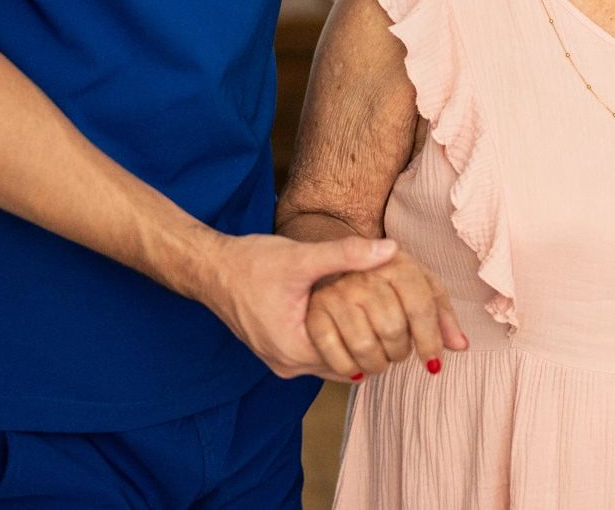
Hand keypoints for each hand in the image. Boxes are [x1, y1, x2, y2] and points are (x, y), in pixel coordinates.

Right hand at [196, 232, 397, 379]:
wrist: (212, 269)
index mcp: (296, 350)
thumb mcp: (302, 258)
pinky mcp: (279, 351)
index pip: (356, 358)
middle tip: (400, 319)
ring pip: (334, 362)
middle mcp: (288, 365)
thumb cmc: (252, 264)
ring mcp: (281, 361)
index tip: (403, 318)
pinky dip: (337, 341)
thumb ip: (347, 254)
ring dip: (356, 344)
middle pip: (347, 365)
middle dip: (374, 345)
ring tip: (381, 317)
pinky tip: (352, 318)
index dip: (382, 338)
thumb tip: (391, 249)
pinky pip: (319, 355)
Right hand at [306, 246, 469, 378]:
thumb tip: (461, 345)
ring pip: (365, 346)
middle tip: (398, 352)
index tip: (433, 363)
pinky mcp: (312, 313)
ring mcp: (335, 293)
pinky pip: (335, 355)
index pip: (421, 303)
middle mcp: (363, 274)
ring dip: (378, 365)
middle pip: (393, 328)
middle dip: (401, 352)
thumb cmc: (387, 283)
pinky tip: (357, 369)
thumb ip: (441, 314)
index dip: (430, 338)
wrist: (334, 269)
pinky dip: (350, 370)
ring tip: (380, 360)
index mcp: (396, 262)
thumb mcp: (419, 288)